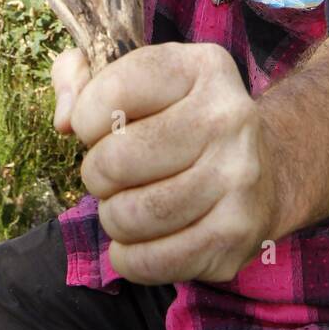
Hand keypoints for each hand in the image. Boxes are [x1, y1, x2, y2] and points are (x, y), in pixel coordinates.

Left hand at [51, 42, 277, 284]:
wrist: (264, 169)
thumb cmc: (176, 119)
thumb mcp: (132, 75)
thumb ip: (78, 75)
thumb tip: (64, 120)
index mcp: (202, 67)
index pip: (113, 93)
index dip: (87, 118)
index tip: (99, 128)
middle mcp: (229, 117)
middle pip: (117, 160)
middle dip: (96, 174)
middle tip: (110, 175)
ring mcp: (239, 178)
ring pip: (132, 216)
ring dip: (113, 217)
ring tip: (128, 205)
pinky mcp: (236, 234)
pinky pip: (153, 261)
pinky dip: (129, 258)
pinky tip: (138, 241)